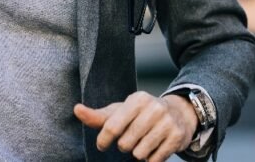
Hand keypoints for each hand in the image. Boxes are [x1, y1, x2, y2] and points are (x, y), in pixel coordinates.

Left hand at [74, 92, 197, 161]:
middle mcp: (154, 108)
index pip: (111, 127)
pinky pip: (154, 161)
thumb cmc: (141, 114)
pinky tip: (155, 147)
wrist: (178, 113)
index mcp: (138, 99)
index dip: (103, 140)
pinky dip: (151, 159)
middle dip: (124, 146)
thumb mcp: (120, 112)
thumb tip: (76, 109)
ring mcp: (167, 122)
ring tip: (144, 142)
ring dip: (138, 153)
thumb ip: (98, 116)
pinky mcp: (177, 137)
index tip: (102, 145)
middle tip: (131, 138)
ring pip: (139, 154)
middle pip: (125, 144)